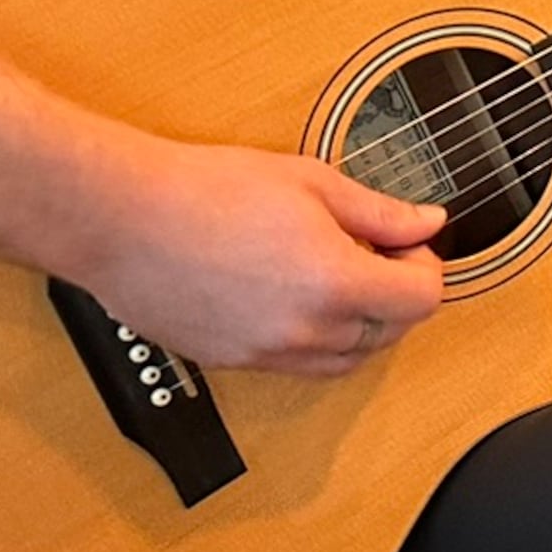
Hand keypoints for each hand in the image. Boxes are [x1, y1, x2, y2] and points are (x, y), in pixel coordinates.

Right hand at [67, 139, 447, 378]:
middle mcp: (304, 332)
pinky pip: (297, 367)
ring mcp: (265, 355)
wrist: (123, 219)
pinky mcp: (231, 363)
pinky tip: (293, 296)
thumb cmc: (208, 190)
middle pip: (389, 334)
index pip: (422, 301)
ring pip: (345, 359)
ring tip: (332, 273)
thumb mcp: (312, 183)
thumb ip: (380, 212)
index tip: (403, 243)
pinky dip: (314, 341)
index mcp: (334, 283)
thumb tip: (427, 222)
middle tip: (373, 251)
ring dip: (359, 324)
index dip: (424, 267)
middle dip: (396, 295)